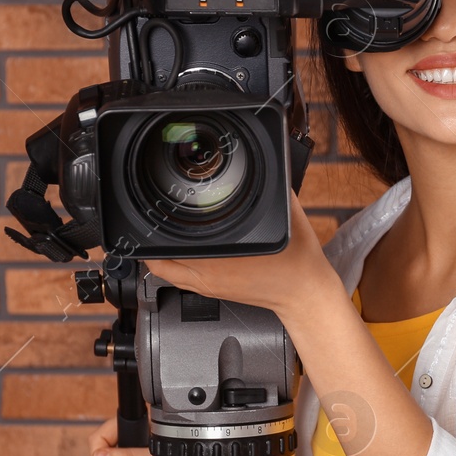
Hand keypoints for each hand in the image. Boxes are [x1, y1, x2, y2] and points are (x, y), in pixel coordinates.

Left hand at [142, 188, 333, 314]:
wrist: (305, 292)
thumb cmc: (297, 259)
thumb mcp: (287, 212)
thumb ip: (273, 186)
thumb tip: (266, 162)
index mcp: (222, 251)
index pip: (174, 238)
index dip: (158, 222)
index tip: (155, 208)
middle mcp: (208, 271)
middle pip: (158, 256)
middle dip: (150, 237)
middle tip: (150, 218)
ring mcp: (207, 284)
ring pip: (162, 271)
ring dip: (153, 253)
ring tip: (152, 235)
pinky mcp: (211, 292)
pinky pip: (176, 280)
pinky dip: (166, 266)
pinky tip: (169, 253)